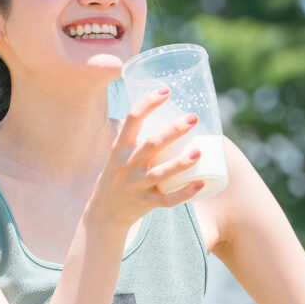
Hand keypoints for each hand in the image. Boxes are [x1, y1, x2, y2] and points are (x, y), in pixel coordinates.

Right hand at [87, 87, 203, 225]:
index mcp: (120, 148)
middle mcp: (127, 165)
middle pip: (152, 144)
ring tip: (199, 151)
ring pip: (161, 173)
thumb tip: (155, 109)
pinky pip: (168, 200)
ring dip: (181, 162)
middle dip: (173, 130)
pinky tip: (200, 184)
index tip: (166, 90)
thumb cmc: (117, 176)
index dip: (149, 103)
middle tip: (193, 118)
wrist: (104, 213)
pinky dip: (185, 193)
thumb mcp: (118, 154)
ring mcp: (137, 185)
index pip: (133, 119)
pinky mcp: (146, 203)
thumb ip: (133, 136)